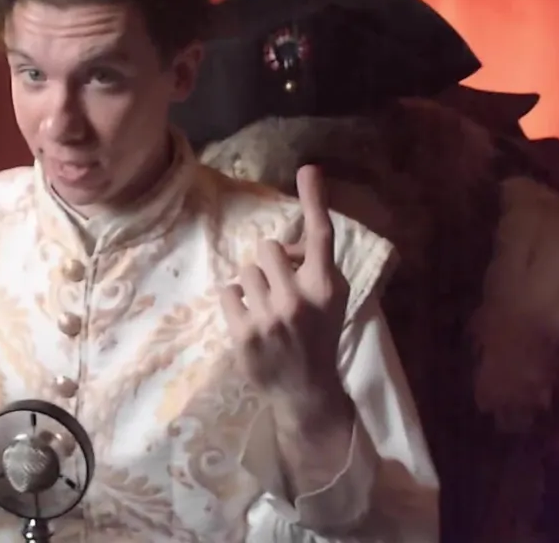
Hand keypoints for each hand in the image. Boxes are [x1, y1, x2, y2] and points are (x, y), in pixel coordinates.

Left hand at [219, 165, 350, 414]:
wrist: (306, 389)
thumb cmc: (318, 335)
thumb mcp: (330, 298)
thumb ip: (313, 266)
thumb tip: (283, 241)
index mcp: (326, 285)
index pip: (321, 235)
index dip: (315, 199)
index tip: (309, 168)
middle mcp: (300, 297)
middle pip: (266, 247)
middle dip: (269, 263)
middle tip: (278, 288)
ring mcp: (270, 316)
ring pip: (245, 270)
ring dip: (252, 284)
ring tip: (266, 309)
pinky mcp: (244, 333)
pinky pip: (228, 291)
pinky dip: (235, 302)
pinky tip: (249, 319)